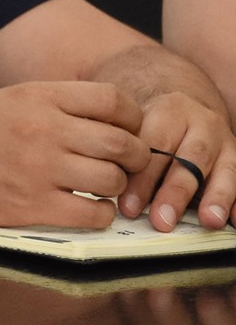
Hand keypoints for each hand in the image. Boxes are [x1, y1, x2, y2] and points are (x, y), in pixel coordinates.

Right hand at [0, 81, 150, 227]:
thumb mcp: (11, 100)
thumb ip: (59, 106)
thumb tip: (116, 123)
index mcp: (38, 97)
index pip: (114, 101)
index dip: (133, 119)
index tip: (128, 132)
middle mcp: (43, 129)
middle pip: (123, 144)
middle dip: (134, 159)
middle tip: (123, 166)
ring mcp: (39, 169)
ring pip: (113, 181)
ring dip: (114, 188)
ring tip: (98, 189)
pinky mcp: (32, 206)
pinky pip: (93, 214)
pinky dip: (98, 215)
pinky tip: (82, 207)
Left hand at [118, 91, 235, 230]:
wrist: (183, 103)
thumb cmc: (150, 123)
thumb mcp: (134, 123)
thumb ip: (122, 150)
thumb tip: (101, 187)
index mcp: (167, 111)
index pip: (153, 145)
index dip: (140, 179)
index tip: (128, 208)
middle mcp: (200, 123)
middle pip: (189, 159)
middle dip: (175, 193)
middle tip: (162, 221)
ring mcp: (223, 141)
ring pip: (224, 169)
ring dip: (216, 197)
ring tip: (209, 221)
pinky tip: (234, 220)